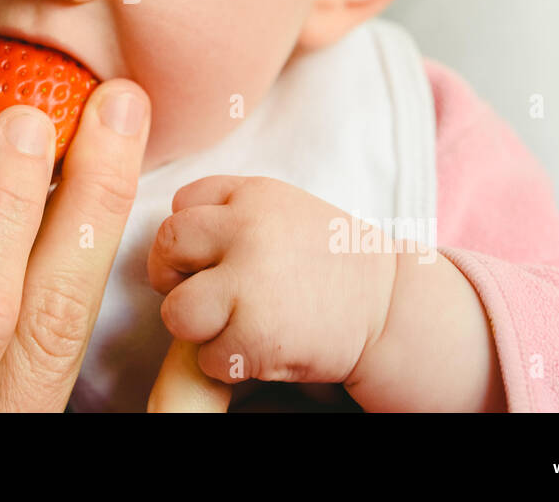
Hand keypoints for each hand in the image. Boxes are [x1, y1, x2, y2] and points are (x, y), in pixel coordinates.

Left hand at [146, 175, 398, 388]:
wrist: (390, 311)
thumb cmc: (330, 264)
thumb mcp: (285, 212)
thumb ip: (233, 211)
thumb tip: (175, 240)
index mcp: (254, 195)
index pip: (182, 203)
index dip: (189, 237)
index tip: (210, 257)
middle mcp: (247, 229)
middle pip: (168, 246)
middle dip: (175, 276)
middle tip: (206, 294)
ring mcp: (249, 282)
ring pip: (176, 310)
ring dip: (197, 327)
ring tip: (231, 326)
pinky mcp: (255, 334)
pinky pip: (207, 356)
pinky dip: (227, 363)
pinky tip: (259, 350)